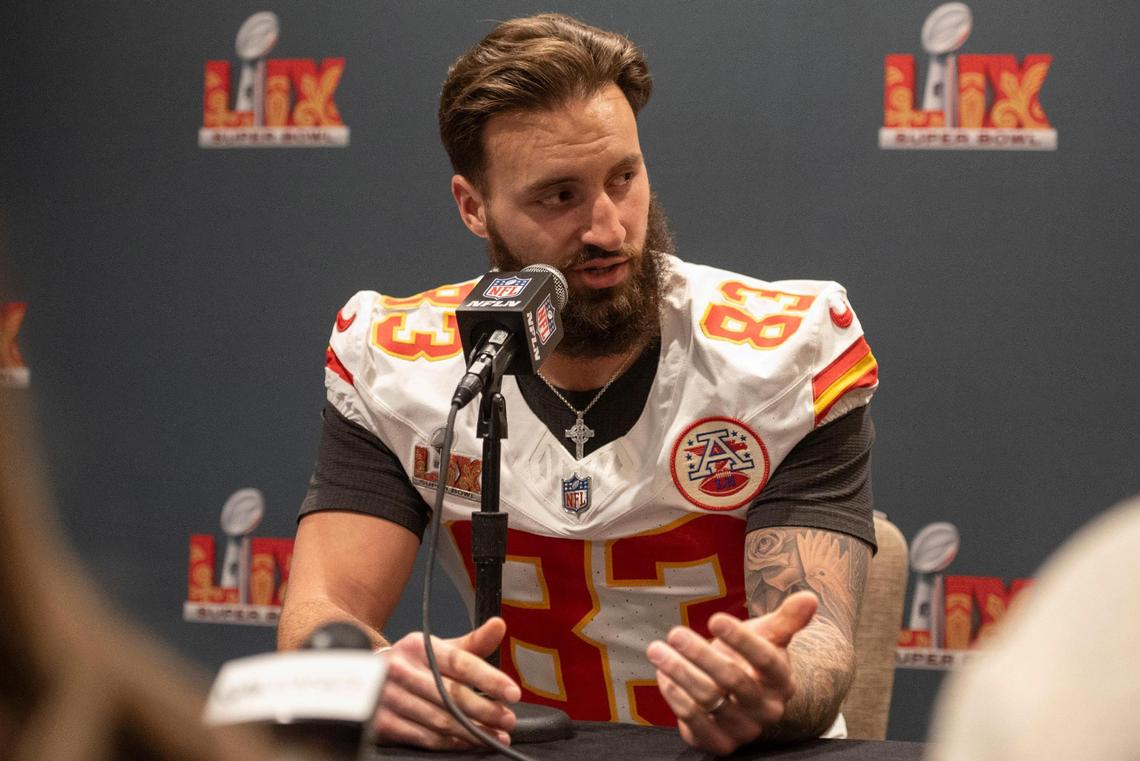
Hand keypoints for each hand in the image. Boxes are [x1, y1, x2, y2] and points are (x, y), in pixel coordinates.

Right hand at [372, 617, 520, 749]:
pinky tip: (469, 743)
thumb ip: (472, 642)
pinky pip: (424, 737)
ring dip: (472, 732)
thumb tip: (499, 626)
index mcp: (417, 646)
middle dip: (485, 710)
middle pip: (451, 694)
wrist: (367, 677)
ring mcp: (390, 697)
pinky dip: (451, 743)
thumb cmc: (412, 663)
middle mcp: (401, 669)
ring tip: (496, 735)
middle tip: (508, 719)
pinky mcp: (383, 722)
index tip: (513, 692)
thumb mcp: (439, 648)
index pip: (460, 662)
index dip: (489, 678)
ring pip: (440, 719)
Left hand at [646, 591, 817, 754]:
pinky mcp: (719, 743)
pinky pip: (695, 723)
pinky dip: (676, 699)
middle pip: (734, 681)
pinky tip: (663, 675)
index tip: (714, 619)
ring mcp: (743, 729)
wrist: (741, 700)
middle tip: (675, 633)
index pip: (766, 660)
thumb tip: (810, 598)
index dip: (741, 640)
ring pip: (710, 700)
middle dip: (701, 655)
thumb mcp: (768, 637)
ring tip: (657, 650)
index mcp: (782, 681)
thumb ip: (787, 619)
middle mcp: (766, 709)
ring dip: (680, 673)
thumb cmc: (752, 660)